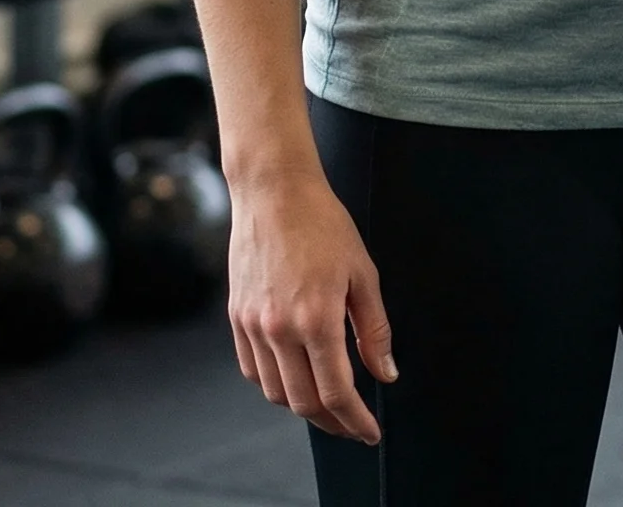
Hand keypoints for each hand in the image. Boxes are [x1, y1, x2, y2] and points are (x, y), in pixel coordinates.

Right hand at [228, 166, 397, 443]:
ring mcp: (253, 325)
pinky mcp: (237, 317)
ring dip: (302, 406)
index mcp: (316, 318)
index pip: (336, 392)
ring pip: (275, 392)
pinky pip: (252, 370)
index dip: (355, 420)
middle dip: (332, 422)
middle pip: (304, 402)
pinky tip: (294, 377)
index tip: (369, 432)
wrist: (274, 191)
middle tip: (352, 423)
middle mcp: (280, 329)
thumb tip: (385, 373)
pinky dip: (274, 384)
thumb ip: (375, 329)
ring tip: (327, 403)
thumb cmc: (323, 224)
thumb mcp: (363, 273)